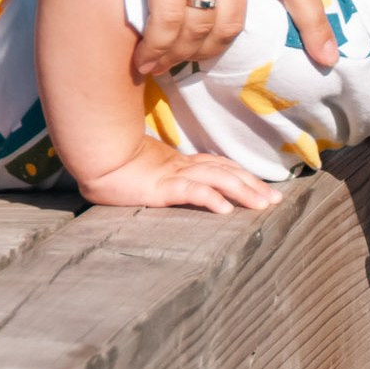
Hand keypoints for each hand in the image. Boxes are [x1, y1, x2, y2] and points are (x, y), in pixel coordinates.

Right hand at [78, 0, 341, 75]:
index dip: (314, 22)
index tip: (329, 57)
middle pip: (239, 18)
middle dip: (216, 51)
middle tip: (192, 65)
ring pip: (204, 26)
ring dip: (180, 54)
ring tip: (158, 65)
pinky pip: (170, 22)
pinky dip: (158, 47)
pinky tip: (144, 57)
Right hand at [78, 135, 283, 214]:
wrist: (93, 158)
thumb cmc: (116, 166)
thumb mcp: (150, 172)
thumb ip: (169, 176)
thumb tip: (189, 184)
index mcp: (181, 163)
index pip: (220, 167)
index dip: (244, 176)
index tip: (266, 190)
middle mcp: (182, 166)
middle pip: (226, 172)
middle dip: (253, 186)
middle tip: (276, 201)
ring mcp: (172, 174)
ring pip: (216, 179)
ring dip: (242, 192)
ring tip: (263, 205)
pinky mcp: (160, 186)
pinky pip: (190, 191)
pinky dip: (210, 198)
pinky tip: (225, 210)